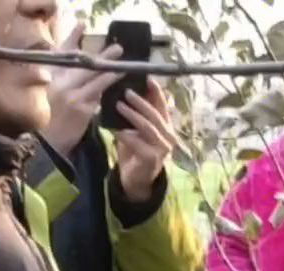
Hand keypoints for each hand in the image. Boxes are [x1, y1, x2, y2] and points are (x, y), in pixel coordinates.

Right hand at [40, 25, 119, 156]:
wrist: (48, 144)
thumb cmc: (51, 120)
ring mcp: (71, 96)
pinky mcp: (81, 109)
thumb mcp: (51, 96)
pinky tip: (119, 88)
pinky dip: (108, 91)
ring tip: (124, 66)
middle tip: (117, 48)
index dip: (72, 38)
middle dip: (102, 56)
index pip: (62, 54)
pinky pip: (98, 96)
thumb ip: (64, 81)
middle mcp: (60, 83)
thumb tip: (84, 71)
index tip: (82, 25)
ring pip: (95, 80)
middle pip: (83, 64)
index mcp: (52, 78)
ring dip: (111, 72)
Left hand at [113, 82, 176, 204]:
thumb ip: (137, 114)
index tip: (147, 78)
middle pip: (155, 114)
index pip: (162, 105)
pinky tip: (115, 130)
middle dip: (141, 101)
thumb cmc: (136, 151)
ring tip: (119, 105)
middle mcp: (168, 136)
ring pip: (147, 127)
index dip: (156, 91)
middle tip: (126, 91)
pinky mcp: (152, 159)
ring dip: (132, 115)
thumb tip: (128, 90)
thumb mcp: (136, 130)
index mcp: (166, 126)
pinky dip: (126, 135)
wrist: (136, 180)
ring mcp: (162, 149)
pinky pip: (138, 143)